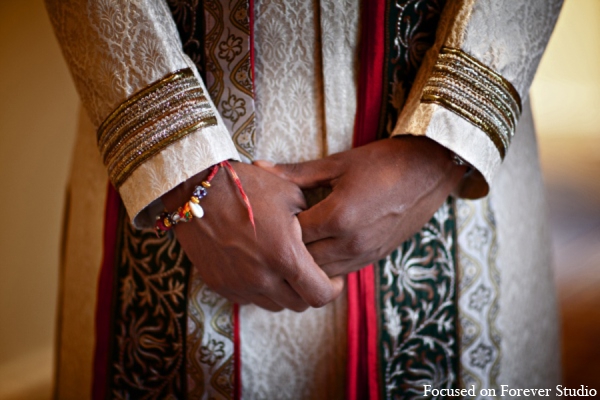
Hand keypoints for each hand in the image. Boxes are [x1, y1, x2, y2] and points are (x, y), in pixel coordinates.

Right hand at [162, 162, 343, 311]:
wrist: (197, 188)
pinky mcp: (220, 285)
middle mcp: (262, 277)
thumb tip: (320, 236)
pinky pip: (249, 298)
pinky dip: (260, 289)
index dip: (333, 289)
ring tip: (284, 268)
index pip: (320, 295)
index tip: (334, 278)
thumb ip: (311, 222)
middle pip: (299, 304)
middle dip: (310, 290)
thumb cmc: (248, 186)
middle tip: (311, 272)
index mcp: (284, 255)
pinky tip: (259, 266)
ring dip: (284, 291)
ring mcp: (238, 284)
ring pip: (274, 304)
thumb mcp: (291, 195)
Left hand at [255, 137, 465, 276]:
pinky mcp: (376, 258)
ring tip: (293, 246)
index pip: (293, 236)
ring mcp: (365, 254)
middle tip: (275, 236)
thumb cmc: (384, 161)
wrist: (431, 170)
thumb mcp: (338, 163)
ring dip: (306, 262)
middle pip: (303, 261)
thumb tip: (260, 167)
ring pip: (322, 273)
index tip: (269, 218)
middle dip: (288, 250)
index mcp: (338, 216)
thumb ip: (296, 173)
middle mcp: (351, 242)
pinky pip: (341, 272)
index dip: (277, 228)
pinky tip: (318, 250)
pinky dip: (326, 265)